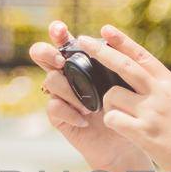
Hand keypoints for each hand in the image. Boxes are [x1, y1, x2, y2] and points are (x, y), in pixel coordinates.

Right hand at [30, 20, 145, 170]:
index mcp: (82, 61)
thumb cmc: (128, 107)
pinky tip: (84, 119)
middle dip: (46, 53)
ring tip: (90, 106)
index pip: (63, 40)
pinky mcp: (58, 116)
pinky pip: (53, 106)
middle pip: (42, 54)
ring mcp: (60, 95)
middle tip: (61, 61)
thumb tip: (108, 42)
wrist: (124, 142)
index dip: (58, 32)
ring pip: (51, 80)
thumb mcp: (126, 82)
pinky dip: (70, 112)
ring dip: (70, 92)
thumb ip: (116, 63)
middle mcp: (66, 74)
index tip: (61, 30)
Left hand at [72, 23, 170, 171]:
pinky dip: (112, 122)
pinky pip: (113, 119)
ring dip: (108, 104)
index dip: (122, 41)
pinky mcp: (143, 133)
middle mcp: (160, 93)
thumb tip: (147, 78)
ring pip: (111, 96)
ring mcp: (151, 112)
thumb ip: (164, 90)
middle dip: (101, 52)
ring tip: (122, 116)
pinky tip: (123, 130)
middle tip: (84, 41)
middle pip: (124, 66)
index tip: (106, 30)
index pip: (142, 56)